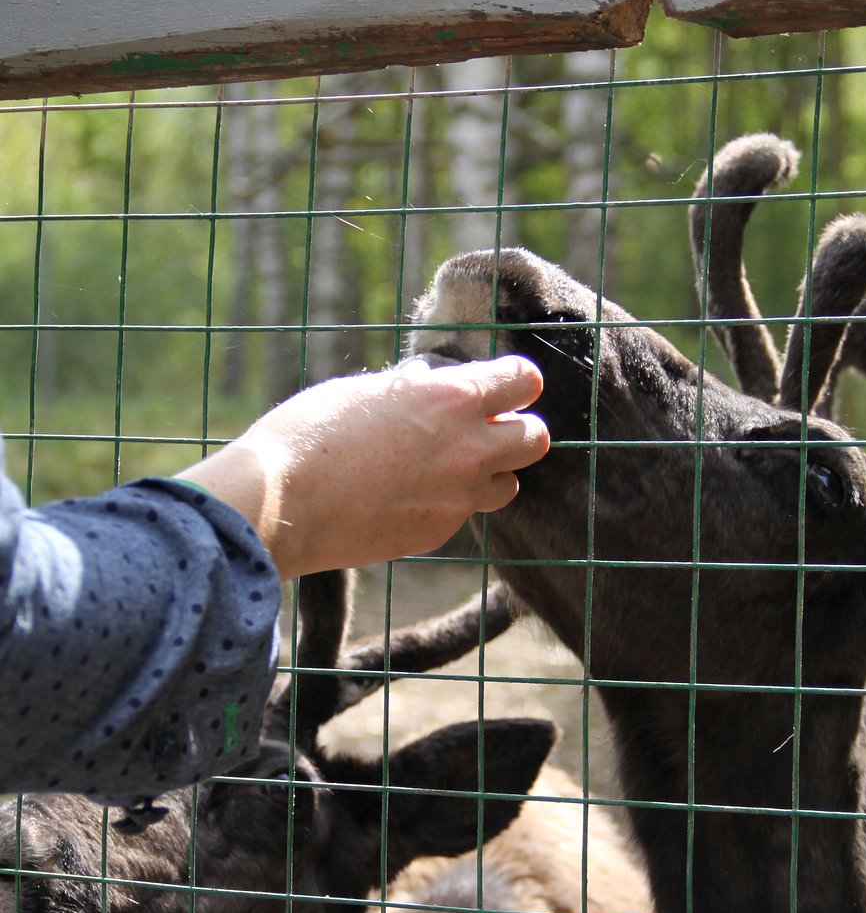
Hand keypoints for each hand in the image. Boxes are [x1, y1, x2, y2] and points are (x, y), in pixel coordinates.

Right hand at [178, 356, 548, 578]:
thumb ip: (411, 390)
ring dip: (490, 474)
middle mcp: (468, 448)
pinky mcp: (439, 532)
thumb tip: (425, 382)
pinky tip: (407, 497)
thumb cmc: (310, 434)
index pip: (524, 381)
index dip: (515, 382)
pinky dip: (448, 504)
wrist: (281, 502)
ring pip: (509, 485)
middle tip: (485, 431)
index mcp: (451, 397)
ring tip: (449, 468)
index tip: (501, 387)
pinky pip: (463, 514)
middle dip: (517, 431)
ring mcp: (458, 496)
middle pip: (536, 438)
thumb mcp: (365, 392)